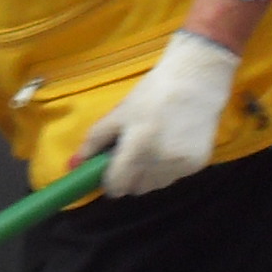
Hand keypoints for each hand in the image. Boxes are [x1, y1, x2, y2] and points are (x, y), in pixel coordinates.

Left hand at [77, 30, 238, 195]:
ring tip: (153, 147)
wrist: (197, 81)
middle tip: (131, 155)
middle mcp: (161, 159)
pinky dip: (168, 168)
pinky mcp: (198, 165)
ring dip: (149, 175)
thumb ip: (95, 141)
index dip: (110, 183)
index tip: (109, 174)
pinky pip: (174, 177)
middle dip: (129, 178)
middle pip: (136, 189)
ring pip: (156, 186)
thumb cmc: (153, 93)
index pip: (118, 184)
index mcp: (138, 145)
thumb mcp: (119, 114)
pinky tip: (171, 144)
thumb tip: (73, 165)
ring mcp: (182, 164)